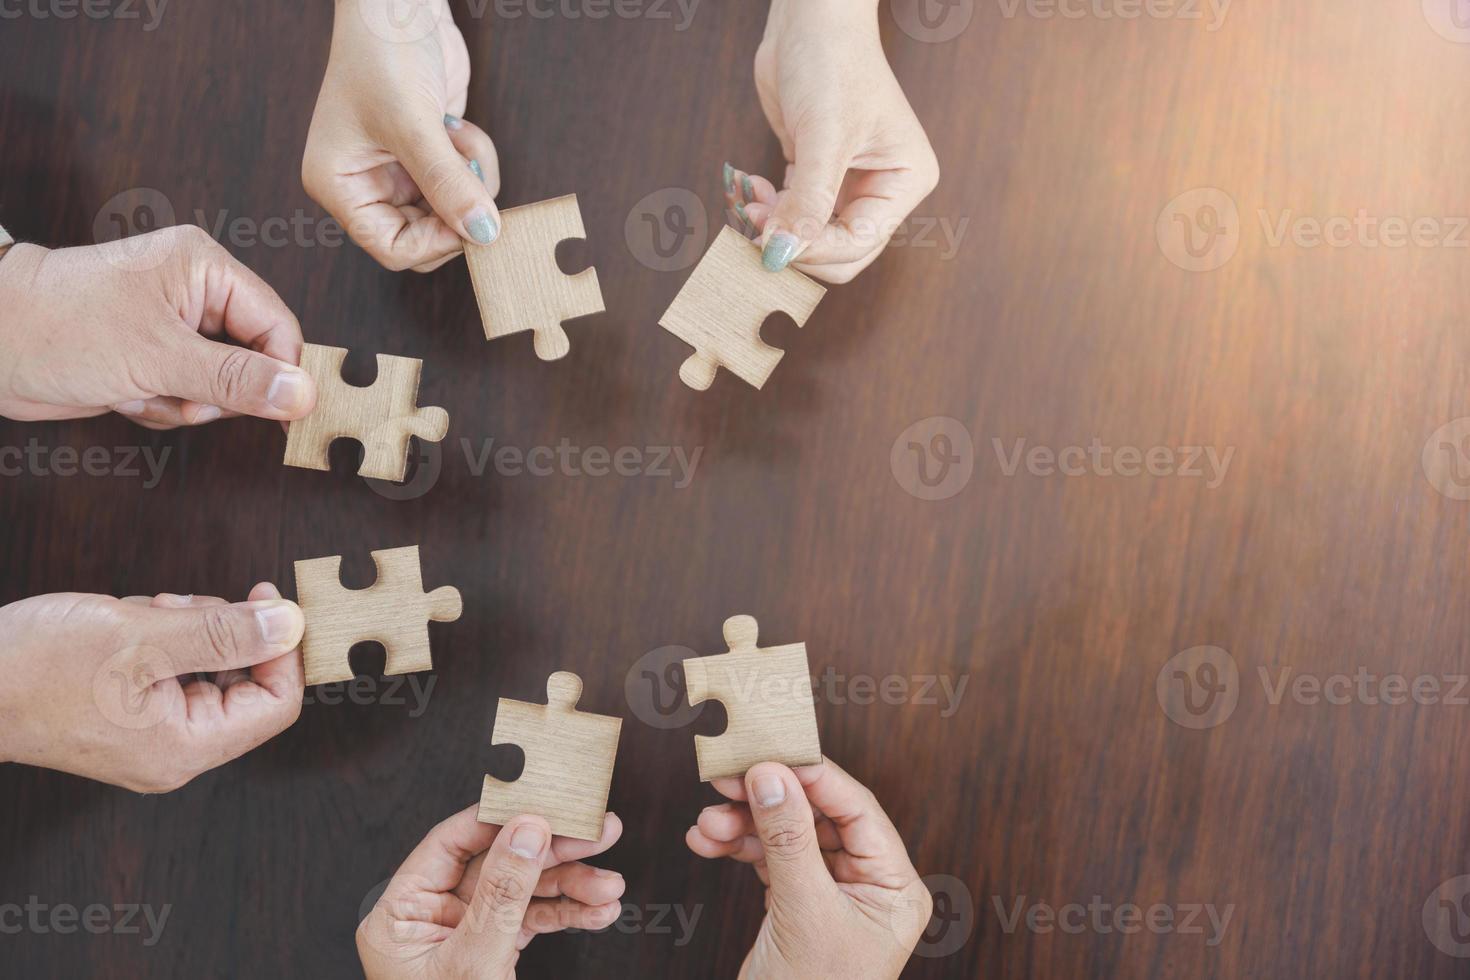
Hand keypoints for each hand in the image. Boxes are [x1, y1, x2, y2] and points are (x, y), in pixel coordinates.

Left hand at [0, 228, 315, 428]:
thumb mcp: (160, 356)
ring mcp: (172, 327)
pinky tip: (124, 393)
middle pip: (252, 360)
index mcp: (204, 268)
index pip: (277, 325)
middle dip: (217, 392)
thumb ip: (237, 378)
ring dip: (183, 404)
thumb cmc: (59, 327)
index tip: (283, 413)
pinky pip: (186, 398)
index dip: (282, 371)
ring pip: (218, 387)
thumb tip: (301, 394)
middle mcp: (194, 294)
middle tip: (183, 397)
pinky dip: (159, 407)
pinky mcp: (152, 358)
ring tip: (140, 389)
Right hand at [0, 584, 305, 791]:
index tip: (269, 603)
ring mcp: (148, 737)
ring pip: (206, 670)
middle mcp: (173, 753)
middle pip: (244, 684)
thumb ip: (223, 632)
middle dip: (222, 632)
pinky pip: (171, 672)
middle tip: (182, 605)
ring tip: (145, 613)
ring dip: (188, 629)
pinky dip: (161, 639)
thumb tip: (289, 625)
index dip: (281, 649)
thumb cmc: (33, 668)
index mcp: (186, 747)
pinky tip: (130, 622)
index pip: (277, 704)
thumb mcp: (140, 636)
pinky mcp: (125, 717)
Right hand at [303, 0, 500, 272]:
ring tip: (456, 134)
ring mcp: (401, 171)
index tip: (470, 221)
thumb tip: (484, 235)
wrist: (400, 2)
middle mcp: (366, 184)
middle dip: (456, 210)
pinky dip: (474, 160)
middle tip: (470, 176)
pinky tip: (457, 126)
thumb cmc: (383, 51)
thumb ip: (449, 184)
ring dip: (470, 179)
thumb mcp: (415, 123)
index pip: (391, 248)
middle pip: (426, 238)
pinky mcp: (431, 156)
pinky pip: (466, 184)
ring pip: (453, 214)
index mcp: (340, 185)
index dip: (435, 243)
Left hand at [357, 806, 625, 978]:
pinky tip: (599, 910)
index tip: (550, 804)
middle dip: (553, 852)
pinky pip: (531, 922)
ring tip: (611, 885)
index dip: (503, 819)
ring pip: (522, 892)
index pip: (453, 842)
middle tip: (600, 833)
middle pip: (497, 862)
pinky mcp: (489, 954)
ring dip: (571, 886)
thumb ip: (503, 893)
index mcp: (400, 913)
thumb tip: (527, 829)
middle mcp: (428, 918)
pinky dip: (567, 915)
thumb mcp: (475, 963)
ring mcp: (461, 936)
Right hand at [686, 758, 931, 979]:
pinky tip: (707, 841)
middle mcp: (868, 884)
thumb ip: (787, 838)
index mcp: (895, 885)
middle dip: (767, 799)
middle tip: (727, 778)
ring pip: (786, 834)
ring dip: (743, 824)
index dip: (811, 775)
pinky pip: (768, 858)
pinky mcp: (798, 904)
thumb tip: (772, 773)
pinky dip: (737, 847)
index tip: (768, 752)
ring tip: (707, 823)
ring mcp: (832, 893)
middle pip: (816, 816)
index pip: (856, 808)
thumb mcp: (803, 912)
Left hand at [726, 0, 939, 283]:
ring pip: (811, 236)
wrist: (811, 19)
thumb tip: (784, 254)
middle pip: (838, 250)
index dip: (814, 249)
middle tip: (757, 228)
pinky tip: (751, 188)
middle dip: (795, 243)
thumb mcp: (824, 137)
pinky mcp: (816, 174)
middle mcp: (882, 187)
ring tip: (751, 204)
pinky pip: (793, 214)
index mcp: (905, 181)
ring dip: (776, 228)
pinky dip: (770, 211)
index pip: (859, 243)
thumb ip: (808, 202)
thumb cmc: (832, 63)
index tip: (772, 243)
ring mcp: (848, 183)